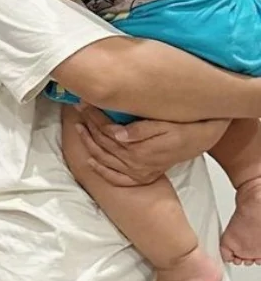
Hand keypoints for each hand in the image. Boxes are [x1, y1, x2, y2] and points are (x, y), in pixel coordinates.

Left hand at [73, 103, 228, 186]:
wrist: (201, 140)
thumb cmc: (183, 130)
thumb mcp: (164, 126)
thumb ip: (139, 130)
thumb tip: (116, 133)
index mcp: (139, 150)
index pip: (107, 130)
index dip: (93, 115)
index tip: (83, 103)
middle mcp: (135, 163)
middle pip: (103, 142)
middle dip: (89, 124)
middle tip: (78, 109)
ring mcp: (137, 171)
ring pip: (104, 158)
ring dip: (89, 143)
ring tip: (79, 128)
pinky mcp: (141, 176)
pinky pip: (116, 178)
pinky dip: (101, 170)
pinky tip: (91, 161)